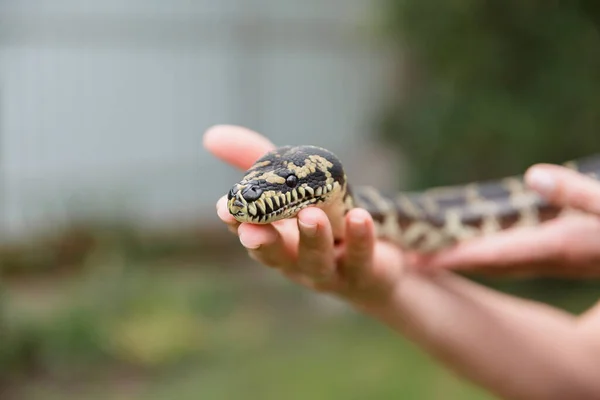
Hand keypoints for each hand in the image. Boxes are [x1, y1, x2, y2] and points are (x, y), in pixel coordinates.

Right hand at [204, 125, 404, 304]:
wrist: (380, 261)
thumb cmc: (326, 219)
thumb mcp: (293, 186)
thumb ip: (255, 161)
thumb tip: (210, 135)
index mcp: (277, 240)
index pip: (250, 233)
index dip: (237, 223)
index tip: (225, 209)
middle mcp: (298, 260)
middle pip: (277, 256)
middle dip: (264, 244)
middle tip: (252, 231)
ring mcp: (331, 270)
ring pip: (318, 259)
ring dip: (312, 238)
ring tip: (310, 214)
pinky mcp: (365, 273)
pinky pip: (362, 257)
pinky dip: (360, 238)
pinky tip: (359, 217)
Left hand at [418, 164, 599, 276]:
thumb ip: (578, 194)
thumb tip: (532, 175)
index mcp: (560, 246)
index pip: (495, 255)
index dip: (455, 258)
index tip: (419, 262)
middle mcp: (554, 256)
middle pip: (490, 263)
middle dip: (449, 262)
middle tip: (408, 260)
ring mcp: (561, 257)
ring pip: (501, 262)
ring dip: (465, 258)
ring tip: (431, 250)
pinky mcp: (567, 251)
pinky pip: (516, 254)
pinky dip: (488, 250)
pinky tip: (478, 240)